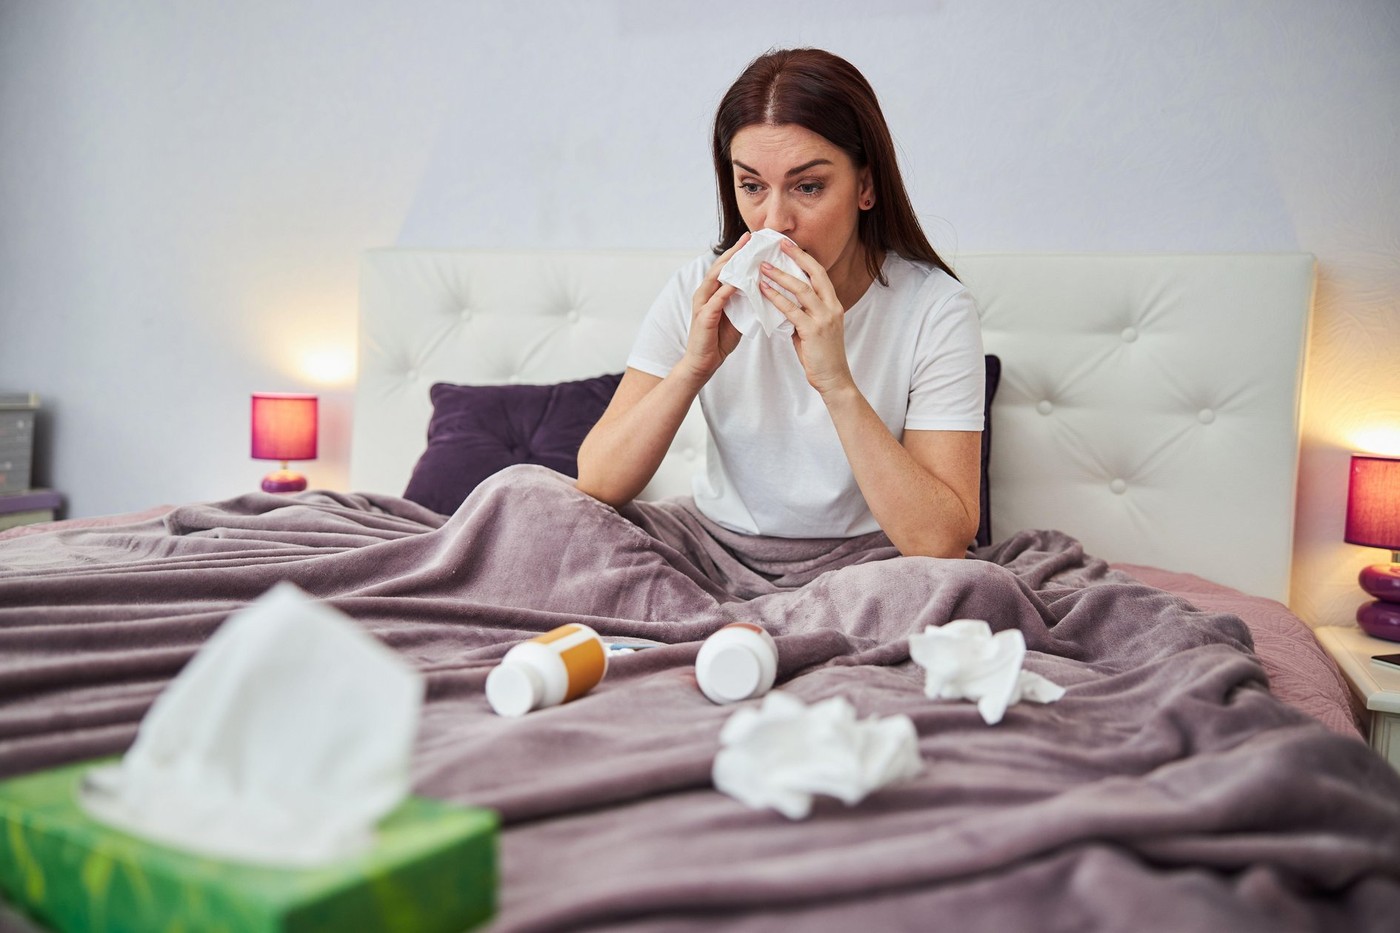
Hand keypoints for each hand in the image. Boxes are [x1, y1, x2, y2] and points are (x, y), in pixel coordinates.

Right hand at [678, 232, 749, 385]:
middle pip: (719, 267)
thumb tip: (763, 288)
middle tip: (748, 238)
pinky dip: (726, 290)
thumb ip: (745, 301)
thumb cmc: (718, 340)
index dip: (738, 253)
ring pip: (715, 279)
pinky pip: (716, 300)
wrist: (703, 363)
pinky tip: (737, 283)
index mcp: (713, 292)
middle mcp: (705, 294)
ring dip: (729, 265)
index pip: (726, 267)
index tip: (752, 240)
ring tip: (743, 253)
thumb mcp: (737, 316)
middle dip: (734, 252)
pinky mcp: (703, 318)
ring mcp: (702, 305)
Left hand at [758, 241, 855, 397]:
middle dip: (796, 257)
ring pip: (802, 289)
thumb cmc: (822, 356)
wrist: (833, 379)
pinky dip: (776, 298)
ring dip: (781, 276)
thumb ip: (803, 315)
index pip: (820, 275)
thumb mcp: (814, 329)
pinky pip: (792, 309)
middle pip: (814, 274)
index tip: (791, 246)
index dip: (805, 258)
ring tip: (764, 267)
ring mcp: (824, 318)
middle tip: (779, 244)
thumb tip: (785, 304)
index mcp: (834, 305)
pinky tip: (763, 291)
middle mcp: (832, 307)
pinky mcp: (813, 330)